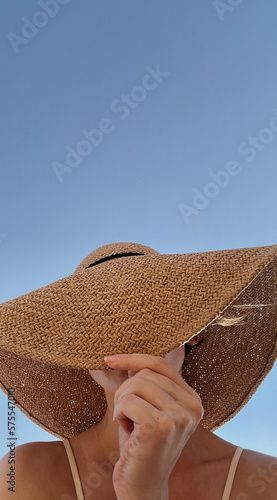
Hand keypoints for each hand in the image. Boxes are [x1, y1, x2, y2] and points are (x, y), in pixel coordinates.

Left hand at [104, 353, 203, 497]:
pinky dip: (119, 414)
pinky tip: (127, 432)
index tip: (109, 359)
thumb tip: (128, 356)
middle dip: (126, 391)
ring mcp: (179, 417)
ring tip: (129, 424)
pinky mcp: (160, 427)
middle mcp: (192, 407)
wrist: (142, 486)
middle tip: (127, 416)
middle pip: (145, 374)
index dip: (133, 359)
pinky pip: (126, 401)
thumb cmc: (141, 445)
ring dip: (121, 403)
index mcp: (193, 400)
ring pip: (135, 384)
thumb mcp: (150, 408)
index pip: (161, 364)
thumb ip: (148, 383)